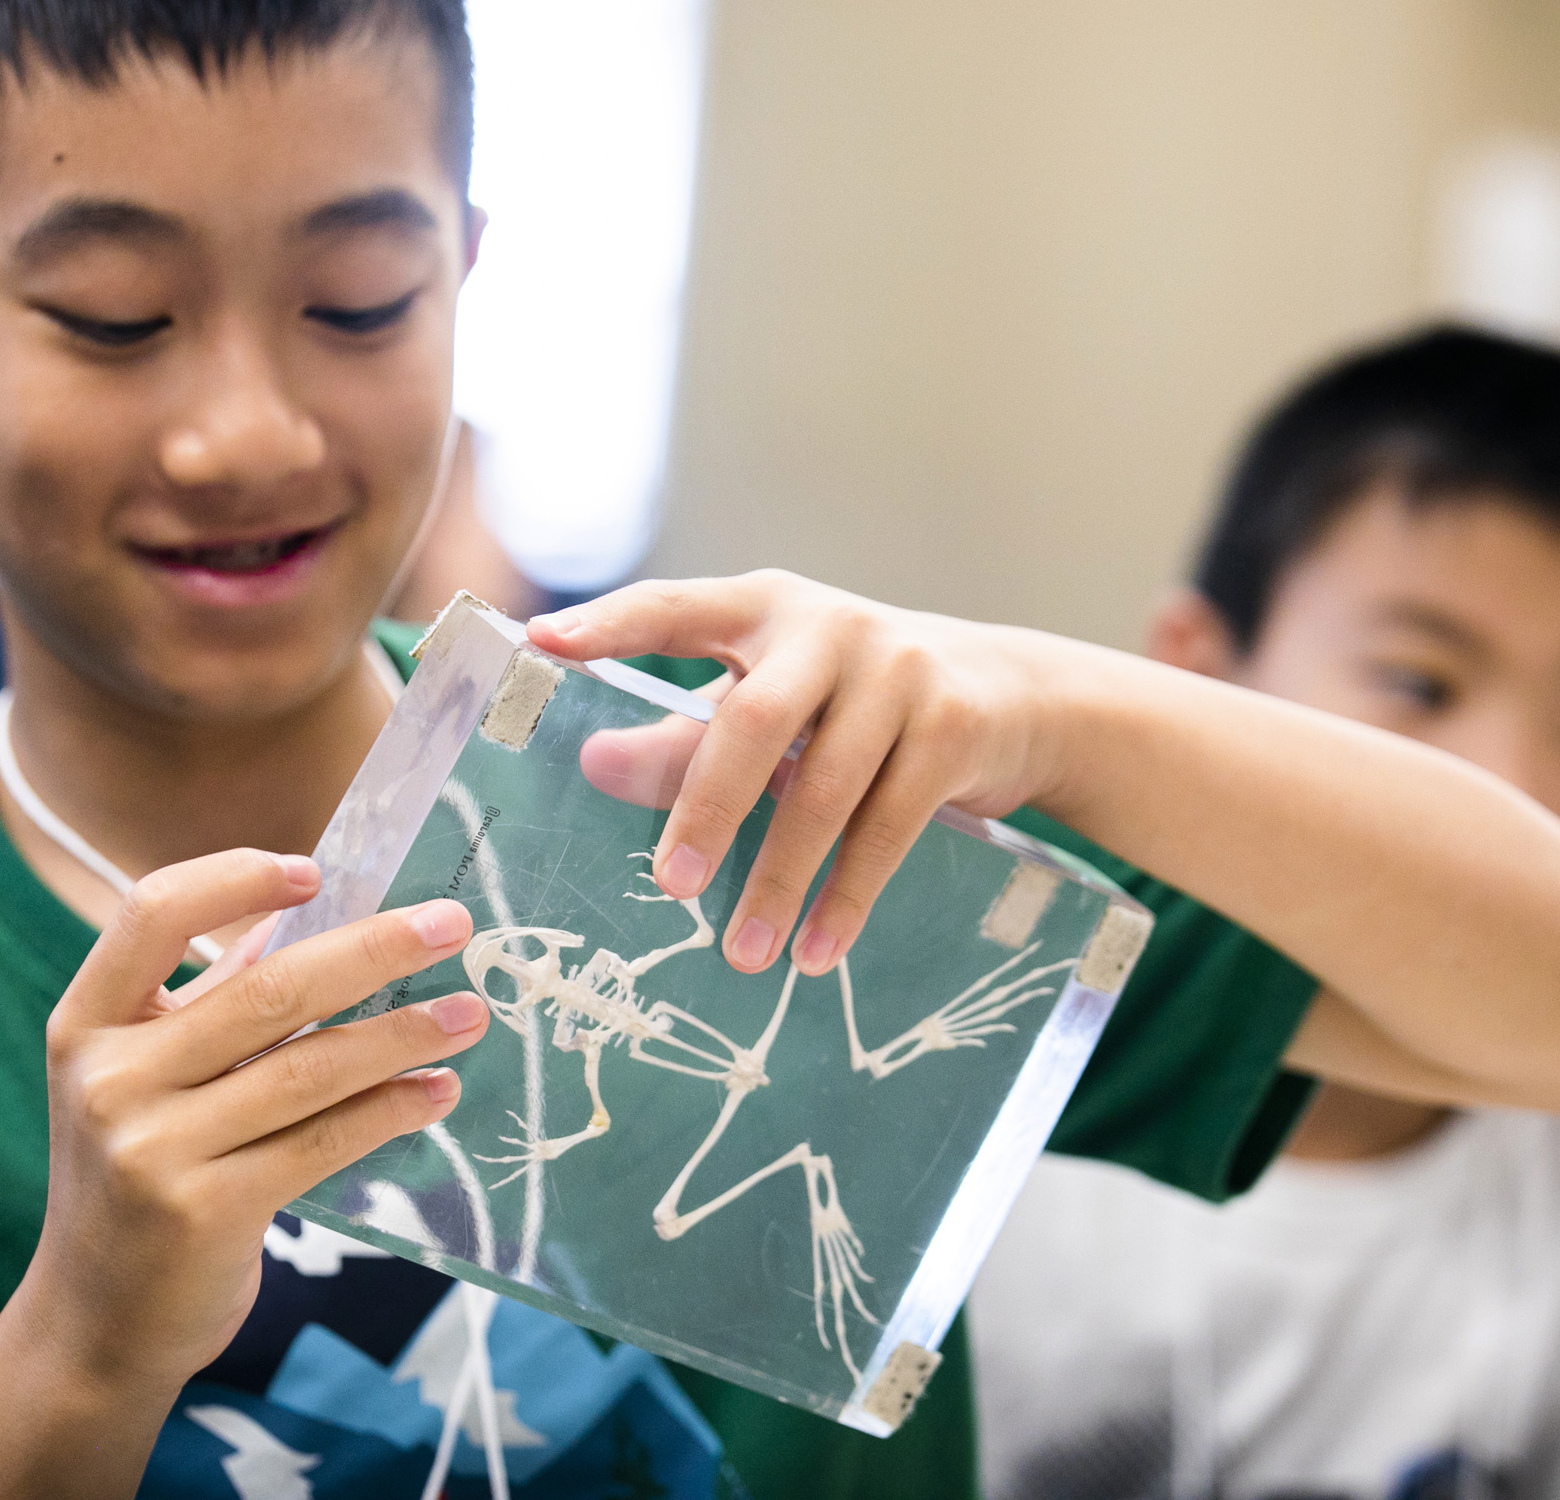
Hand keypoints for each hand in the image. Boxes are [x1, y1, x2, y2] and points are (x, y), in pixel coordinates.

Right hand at [27, 849, 486, 1398]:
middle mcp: (110, 1078)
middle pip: (263, 989)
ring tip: (468, 1016)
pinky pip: (321, 1142)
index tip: (317, 871)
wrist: (95, 1320)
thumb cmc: (137, 1173)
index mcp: (87, 1022)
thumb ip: (213, 998)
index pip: (153, 913)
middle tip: (451, 925)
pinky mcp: (206, 1212)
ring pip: (306, 1069)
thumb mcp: (145, 1075)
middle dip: (372, 950)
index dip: (236, 879)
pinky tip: (437, 1091)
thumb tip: (315, 916)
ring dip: (401, 1035)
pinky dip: (389, 1110)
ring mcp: (152, 1149)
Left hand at [530, 570, 1068, 978]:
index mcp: (762, 608)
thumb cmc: (857, 699)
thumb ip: (684, 734)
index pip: (673, 607)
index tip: (544, 643)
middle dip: (706, 808)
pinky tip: (817, 950)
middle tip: (671, 885)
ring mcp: (899, 672)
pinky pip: (888, 826)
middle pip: (751, 720)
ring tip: (742, 953)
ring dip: (779, 880)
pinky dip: (847, 896)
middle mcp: (829, 627)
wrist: (1015, 695)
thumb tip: (593, 763)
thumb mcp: (771, 702)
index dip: (610, 622)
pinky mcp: (954, 726)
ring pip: (821, 789)